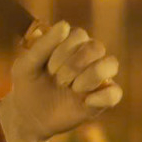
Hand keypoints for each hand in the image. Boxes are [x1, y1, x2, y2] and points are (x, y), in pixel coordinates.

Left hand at [0, 21, 121, 141]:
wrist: (27, 117)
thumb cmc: (27, 85)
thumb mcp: (26, 65)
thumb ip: (43, 45)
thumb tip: (64, 24)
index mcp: (71, 45)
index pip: (79, 35)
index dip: (64, 50)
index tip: (48, 68)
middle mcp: (88, 58)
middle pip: (96, 47)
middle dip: (75, 64)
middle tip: (58, 80)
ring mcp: (96, 78)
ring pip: (111, 64)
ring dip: (90, 76)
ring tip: (73, 88)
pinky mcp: (101, 100)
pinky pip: (115, 93)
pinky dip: (102, 97)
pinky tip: (86, 102)